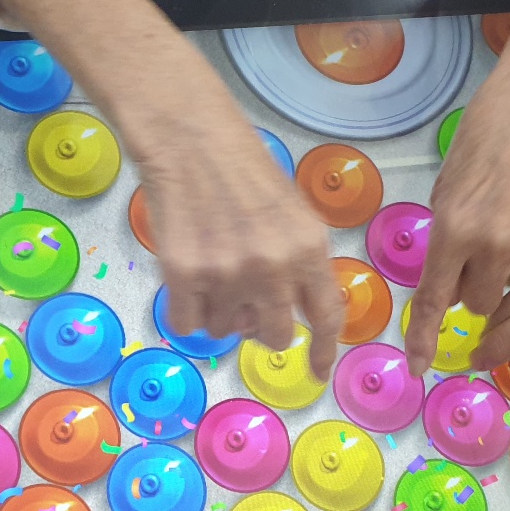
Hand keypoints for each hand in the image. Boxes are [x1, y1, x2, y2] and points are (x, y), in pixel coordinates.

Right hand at [140, 122, 341, 378]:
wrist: (190, 140)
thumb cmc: (242, 168)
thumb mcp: (293, 213)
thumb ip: (300, 263)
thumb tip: (291, 313)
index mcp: (308, 247)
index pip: (325, 316)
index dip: (321, 350)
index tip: (316, 370)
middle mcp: (272, 266)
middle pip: (273, 336)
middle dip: (260, 327)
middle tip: (246, 302)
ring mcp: (227, 274)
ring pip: (225, 330)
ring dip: (220, 312)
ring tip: (212, 270)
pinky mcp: (184, 274)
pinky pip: (188, 324)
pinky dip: (187, 310)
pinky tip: (188, 278)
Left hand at [405, 0, 509, 373]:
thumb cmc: (482, 143)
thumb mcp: (447, 193)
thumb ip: (448, 247)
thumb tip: (454, 292)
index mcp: (454, 230)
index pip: (435, 299)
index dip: (424, 338)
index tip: (417, 367)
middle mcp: (496, 243)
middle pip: (482, 304)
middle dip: (477, 289)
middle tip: (481, 251)